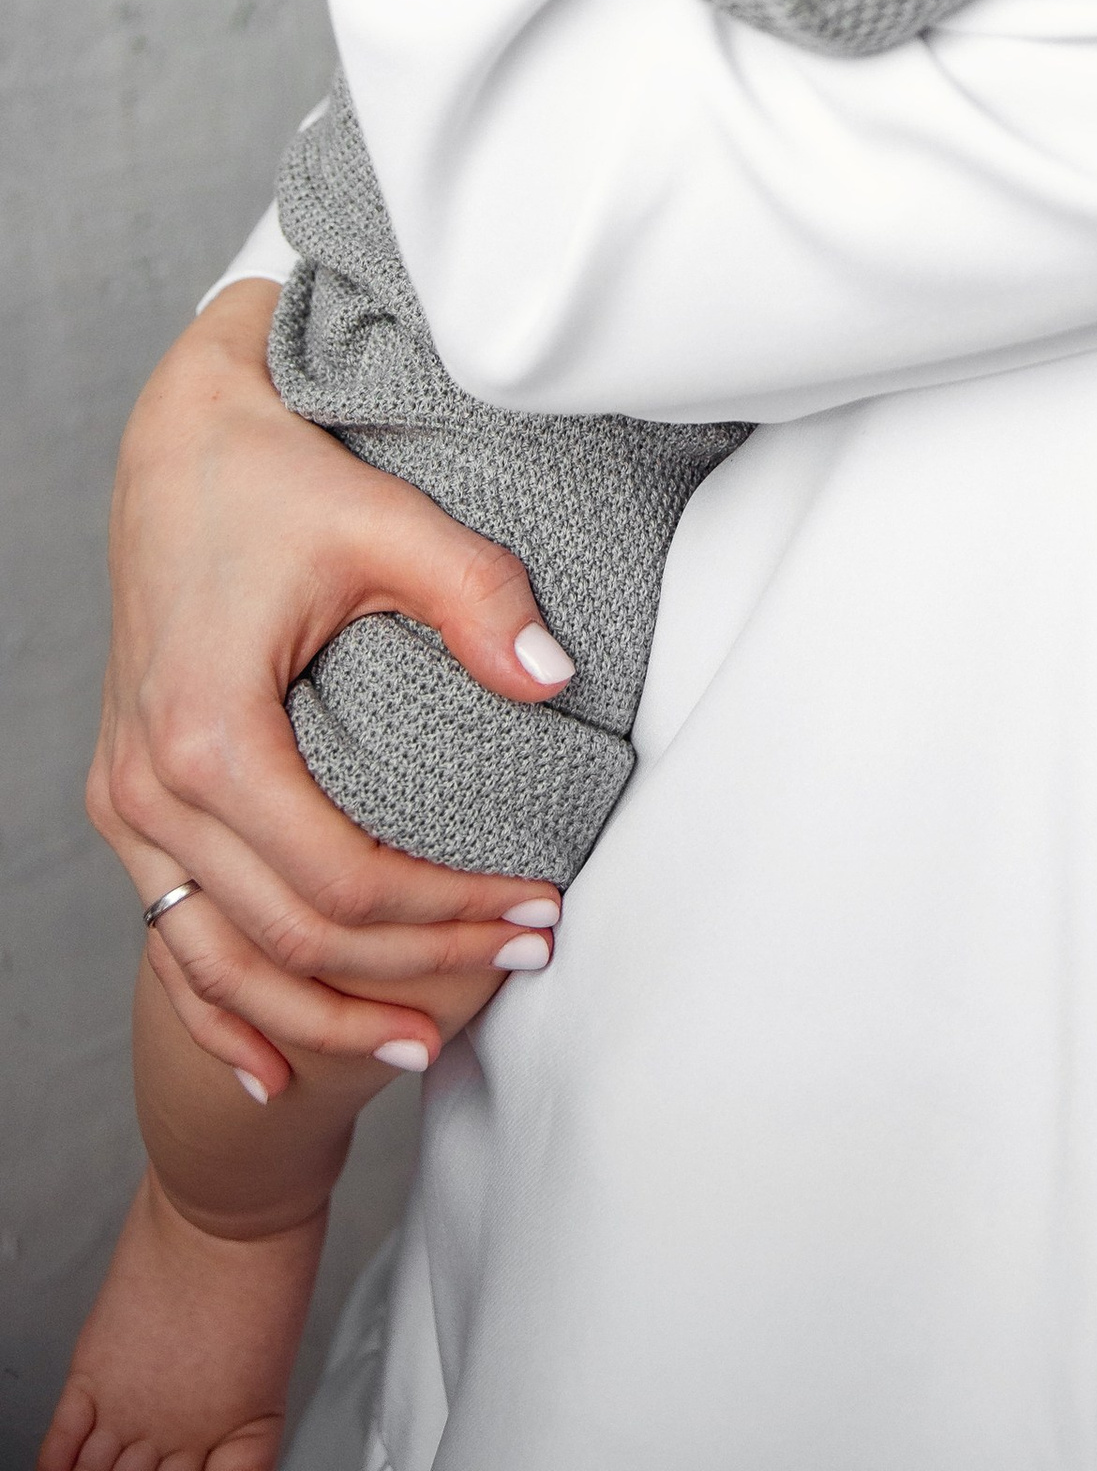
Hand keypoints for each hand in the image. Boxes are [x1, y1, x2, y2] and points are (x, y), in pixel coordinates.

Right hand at [89, 283, 574, 1094]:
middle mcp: (153, 787)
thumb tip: (556, 680)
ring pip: (220, 964)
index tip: (540, 908)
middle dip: (413, 970)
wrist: (179, 445)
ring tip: (424, 1046)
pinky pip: (164, 938)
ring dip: (320, 1018)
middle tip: (523, 962)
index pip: (344, 880)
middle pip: (292, 938)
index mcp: (211, 732)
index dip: (448, 913)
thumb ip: (475, 597)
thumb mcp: (388, 521)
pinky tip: (271, 1066)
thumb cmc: (280, 476)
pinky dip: (218, 1012)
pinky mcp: (126, 799)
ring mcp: (128, 803)